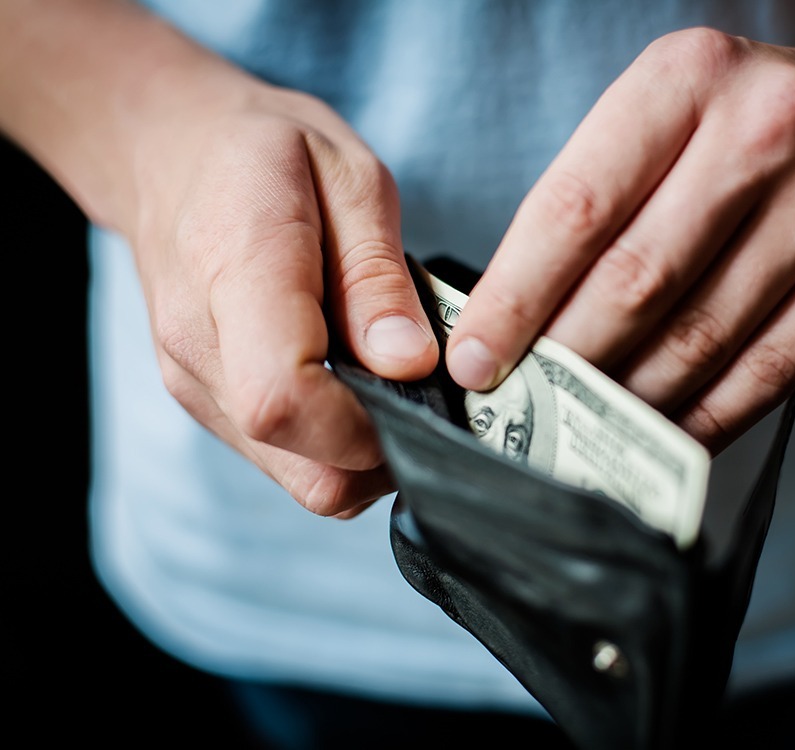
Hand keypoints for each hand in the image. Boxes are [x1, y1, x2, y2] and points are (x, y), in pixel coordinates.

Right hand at [130, 84, 437, 515]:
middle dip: (381, 451)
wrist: (167, 153)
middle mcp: (200, 346)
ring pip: (297, 475)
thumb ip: (376, 277)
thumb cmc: (263, 152)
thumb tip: (408, 364)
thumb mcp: (348, 178)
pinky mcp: (206, 400)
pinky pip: (282, 455)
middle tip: (423, 391)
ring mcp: (194, 382)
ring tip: (384, 375)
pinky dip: (330, 440)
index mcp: (237, 271)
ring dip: (359, 449)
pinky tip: (348, 379)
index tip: (418, 391)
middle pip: (301, 463)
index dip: (364, 425)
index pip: (284, 399)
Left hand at [446, 27, 794, 454]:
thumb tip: (519, 321)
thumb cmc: (751, 122)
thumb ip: (597, 200)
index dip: (515, 299)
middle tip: (521, 408)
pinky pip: (767, 373)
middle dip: (564, 361)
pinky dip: (702, 419)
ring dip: (626, 402)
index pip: (576, 210)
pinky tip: (657, 440)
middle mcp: (766, 130)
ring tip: (578, 433)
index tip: (475, 360)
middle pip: (635, 282)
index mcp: (688, 79)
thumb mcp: (667, 113)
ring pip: (699, 337)